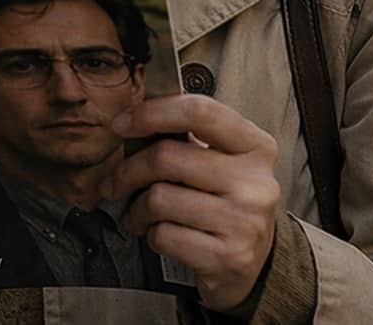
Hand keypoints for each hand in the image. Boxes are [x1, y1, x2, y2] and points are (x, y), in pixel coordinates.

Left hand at [106, 94, 281, 311]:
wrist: (254, 261)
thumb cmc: (223, 201)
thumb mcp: (219, 161)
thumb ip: (186, 136)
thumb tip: (130, 118)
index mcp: (256, 146)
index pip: (199, 111)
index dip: (150, 113)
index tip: (121, 124)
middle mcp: (256, 182)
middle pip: (166, 157)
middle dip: (128, 170)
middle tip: (115, 182)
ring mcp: (245, 221)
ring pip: (158, 198)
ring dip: (137, 208)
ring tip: (140, 213)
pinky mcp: (230, 257)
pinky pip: (164, 235)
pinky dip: (151, 235)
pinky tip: (161, 234)